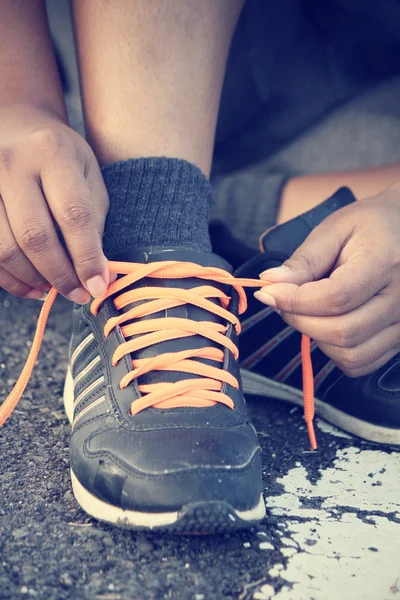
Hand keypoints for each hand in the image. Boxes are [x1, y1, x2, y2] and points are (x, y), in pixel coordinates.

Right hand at [0, 105, 109, 301]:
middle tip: (78, 294)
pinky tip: (30, 285)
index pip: (72, 215)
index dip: (86, 258)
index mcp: (52, 152)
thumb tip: (96, 274)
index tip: (97, 286)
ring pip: (5, 247)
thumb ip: (92, 221)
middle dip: (60, 275)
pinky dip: (10, 278)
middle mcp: (11, 163)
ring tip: (53, 290)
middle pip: (35, 236)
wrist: (17, 127)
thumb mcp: (89, 176)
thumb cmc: (61, 157)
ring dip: (32, 279)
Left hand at [255, 188, 399, 376]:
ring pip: (350, 354)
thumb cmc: (370, 226)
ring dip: (316, 338)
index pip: (335, 298)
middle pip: (341, 332)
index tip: (267, 292)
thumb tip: (270, 284)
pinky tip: (327, 325)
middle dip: (299, 320)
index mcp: (386, 262)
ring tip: (307, 311)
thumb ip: (304, 260)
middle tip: (283, 301)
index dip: (294, 300)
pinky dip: (334, 352)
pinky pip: (361, 363)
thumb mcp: (334, 229)